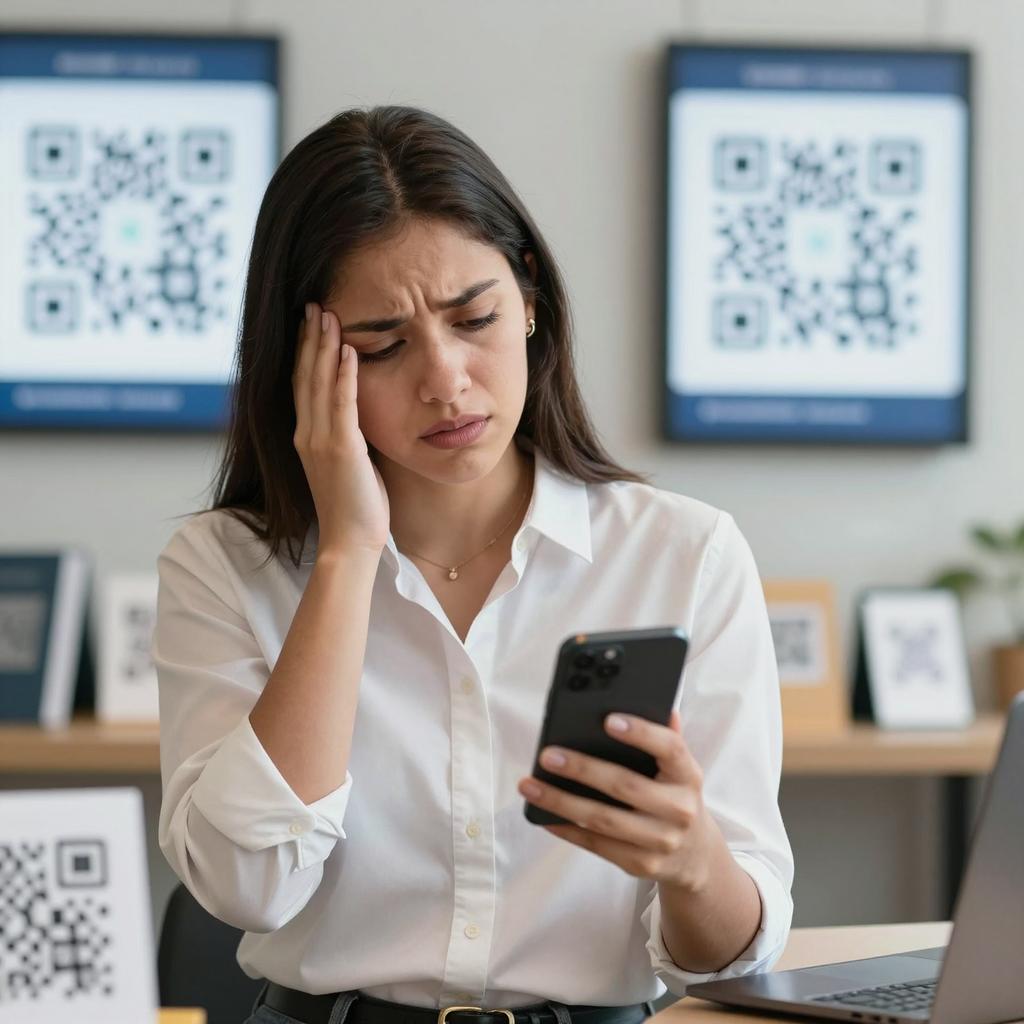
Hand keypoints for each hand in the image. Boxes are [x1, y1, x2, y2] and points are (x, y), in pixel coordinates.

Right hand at [292, 302, 390, 554]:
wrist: (350, 542)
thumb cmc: (356, 508)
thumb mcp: (350, 465)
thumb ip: (350, 437)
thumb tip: (362, 416)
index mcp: (307, 438)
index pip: (304, 386)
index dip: (306, 353)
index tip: (312, 324)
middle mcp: (307, 435)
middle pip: (305, 376)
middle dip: (310, 338)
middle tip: (314, 304)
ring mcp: (320, 441)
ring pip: (319, 383)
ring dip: (324, 346)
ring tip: (329, 314)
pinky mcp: (340, 449)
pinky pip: (341, 403)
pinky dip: (344, 374)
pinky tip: (348, 349)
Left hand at [517, 709, 715, 891]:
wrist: (696, 855)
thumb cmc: (674, 795)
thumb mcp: (678, 768)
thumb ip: (664, 736)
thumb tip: (650, 703)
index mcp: (688, 775)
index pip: (670, 748)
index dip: (641, 733)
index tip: (608, 719)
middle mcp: (679, 809)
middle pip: (625, 785)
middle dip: (582, 769)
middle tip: (547, 755)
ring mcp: (661, 841)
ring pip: (603, 820)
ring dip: (561, 801)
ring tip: (529, 785)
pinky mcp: (641, 864)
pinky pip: (597, 846)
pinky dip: (566, 829)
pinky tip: (543, 814)